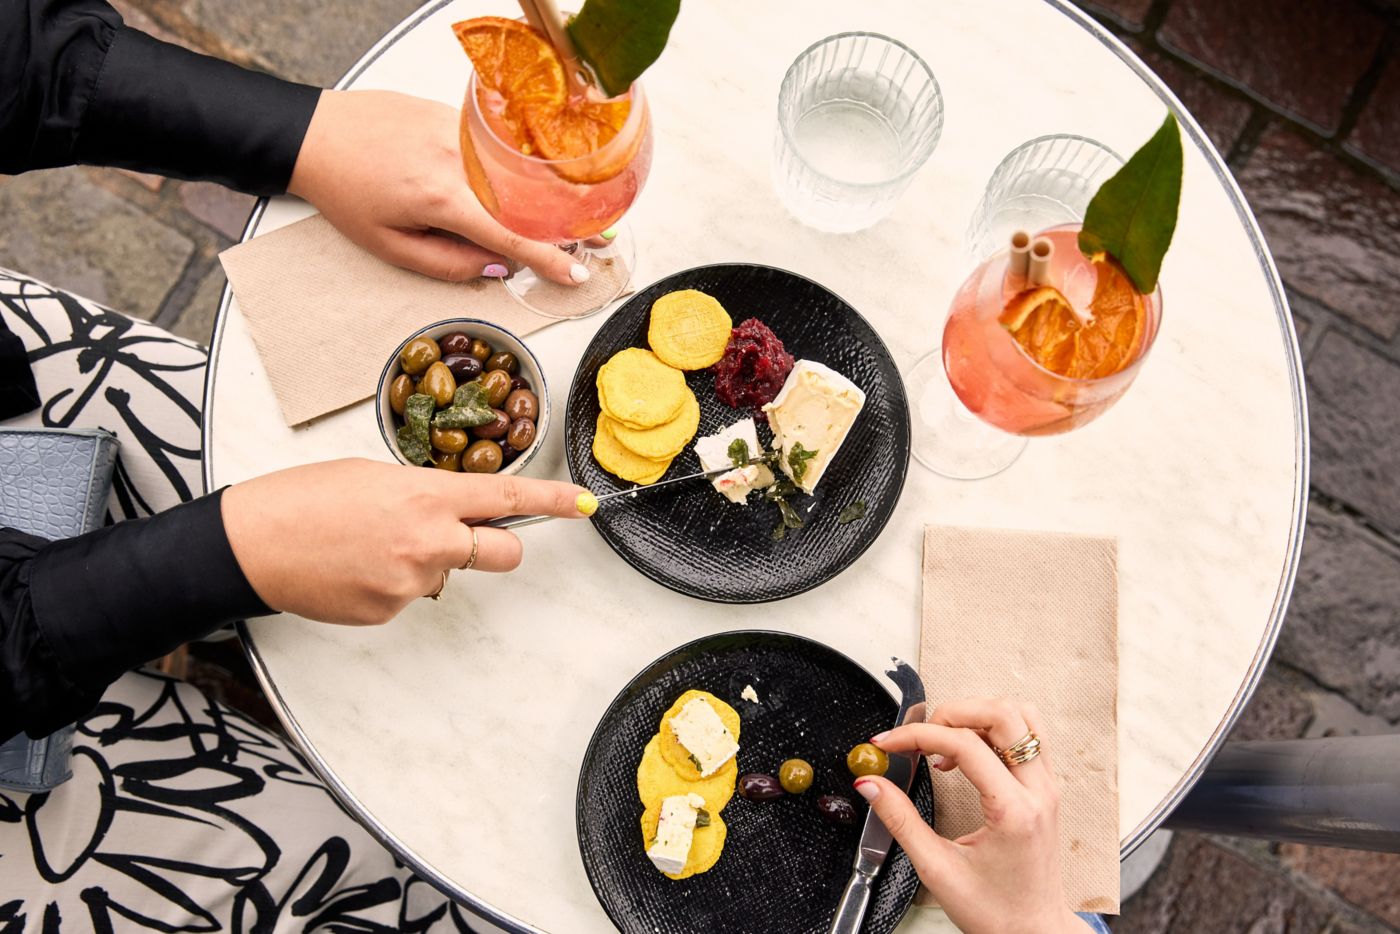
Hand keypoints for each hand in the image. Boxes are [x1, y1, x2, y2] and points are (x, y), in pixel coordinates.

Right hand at [220, 458, 590, 624]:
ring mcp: (410, 583)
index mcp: (426, 497)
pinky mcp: (389, 611)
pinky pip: (410, 595)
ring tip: (369, 546)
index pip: (507, 500)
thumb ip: (426, 494)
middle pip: (502, 554)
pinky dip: (391, 583)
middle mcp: (428, 543)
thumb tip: (454, 512)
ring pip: (446, 575)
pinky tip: (354, 568)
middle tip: (461, 535)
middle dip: (494, 545)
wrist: (249, 545)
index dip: (552, 502)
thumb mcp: (374, 475)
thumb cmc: (304, 498)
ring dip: (424, 562)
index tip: (583, 504)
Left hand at [288, 90, 592, 284]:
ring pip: (515, 170)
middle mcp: (458, 160)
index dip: (549, 259)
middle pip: (527, 200)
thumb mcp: (390, 246)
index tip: (576, 274)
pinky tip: (517, 178)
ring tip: (563, 212)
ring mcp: (459, 131)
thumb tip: (494, 267)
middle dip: (561, 224)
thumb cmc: (346, 190)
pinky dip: (511, 167)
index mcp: (442, 199)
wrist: (315, 135)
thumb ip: (446, 264)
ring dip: (540, 194)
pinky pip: (494, 147)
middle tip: (593, 241)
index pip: (511, 236)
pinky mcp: (456, 114)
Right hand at [855, 698, 1086, 933]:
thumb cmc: (995, 912)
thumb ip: (900, 820)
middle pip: (1003, 714)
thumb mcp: (937, 869)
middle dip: (952, 712)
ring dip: (978, 714)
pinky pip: (1029, 735)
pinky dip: (994, 729)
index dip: (919, 736)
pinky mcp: (1045, 789)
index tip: (889, 743)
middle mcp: (1038, 792)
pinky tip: (967, 750)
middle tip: (919, 734)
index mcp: (1013, 811)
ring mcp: (1047, 787)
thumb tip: (871, 785)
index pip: (965, 745)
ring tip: (945, 738)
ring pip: (1022, 716)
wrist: (1032, 932)